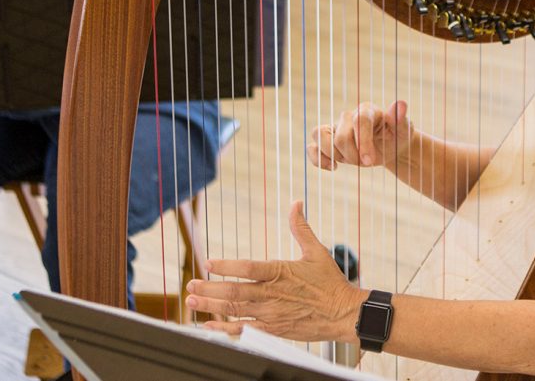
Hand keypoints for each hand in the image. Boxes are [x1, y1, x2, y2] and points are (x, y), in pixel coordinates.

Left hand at [185, 201, 366, 342]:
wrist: (343, 314)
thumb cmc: (331, 282)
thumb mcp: (316, 251)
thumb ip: (301, 228)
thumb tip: (295, 203)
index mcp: (280, 272)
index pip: (248, 268)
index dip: (226, 266)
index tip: (208, 263)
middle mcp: (272, 294)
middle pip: (234, 292)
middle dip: (208, 289)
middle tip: (191, 285)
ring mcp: (271, 313)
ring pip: (234, 310)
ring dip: (210, 306)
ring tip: (191, 301)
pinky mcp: (273, 329)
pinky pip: (244, 330)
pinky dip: (224, 328)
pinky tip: (208, 324)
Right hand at [307, 100, 412, 169]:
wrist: (390, 147)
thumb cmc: (398, 137)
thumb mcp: (404, 130)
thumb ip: (400, 119)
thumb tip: (402, 104)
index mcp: (367, 110)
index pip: (359, 121)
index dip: (363, 142)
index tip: (370, 161)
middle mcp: (348, 116)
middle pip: (340, 136)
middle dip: (353, 155)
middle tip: (367, 163)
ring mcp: (336, 127)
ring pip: (319, 136)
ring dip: (335, 155)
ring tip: (351, 161)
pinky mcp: (328, 140)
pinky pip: (312, 147)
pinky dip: (318, 159)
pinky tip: (333, 167)